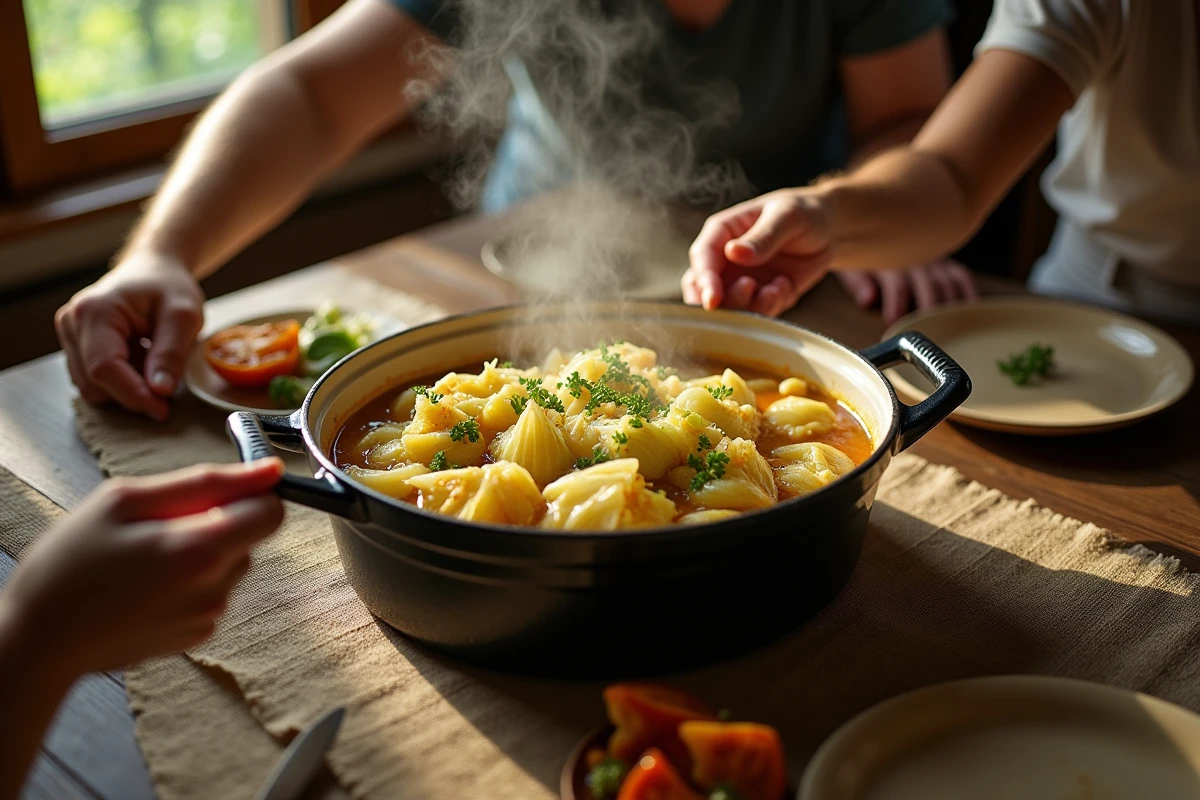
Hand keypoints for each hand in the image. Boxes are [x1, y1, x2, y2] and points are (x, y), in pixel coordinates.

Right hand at [2, 460, 283, 674]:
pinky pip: (213, 589)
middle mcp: (216, 589)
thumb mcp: (124, 500)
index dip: (252, 492)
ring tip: (146, 556)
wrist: (38, 641)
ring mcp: (209, 616)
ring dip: (204, 549)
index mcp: (201, 551)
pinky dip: (192, 579)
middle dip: (220, 519)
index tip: (221, 489)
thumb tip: (268, 471)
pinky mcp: (197, 634)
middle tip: (161, 524)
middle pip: (252, 535)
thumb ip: (204, 482)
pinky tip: (147, 584)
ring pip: (233, 561)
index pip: (273, 512)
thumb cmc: (68, 566)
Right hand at [55, 254, 204, 420]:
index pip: (104, 368)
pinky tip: (141, 361)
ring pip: (92, 388)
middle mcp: (71, 323)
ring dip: (127, 388)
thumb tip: (159, 391)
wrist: (154, 270)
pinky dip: (121, 381)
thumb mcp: (184, 315)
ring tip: (153, 361)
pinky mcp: (75, 347)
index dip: (133, 394)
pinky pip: (95, 381)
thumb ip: (171, 353)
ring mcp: (69, 335)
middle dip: (132, 393)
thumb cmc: (169, 287)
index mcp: (94, 311)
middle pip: (94, 383)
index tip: (163, 409)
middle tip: (168, 382)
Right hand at [683, 189, 831, 316]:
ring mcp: (740, 281)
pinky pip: (756, 313)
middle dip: (721, 301)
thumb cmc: (803, 212)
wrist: (828, 231)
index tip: (712, 299)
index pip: (702, 257)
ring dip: (750, 306)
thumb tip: (733, 252)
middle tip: (749, 291)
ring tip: (778, 287)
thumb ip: (762, 237)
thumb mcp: (787, 217)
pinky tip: (786, 285)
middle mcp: (725, 260)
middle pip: (705, 289)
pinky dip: (770, 307)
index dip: (704, 280)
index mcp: (722, 232)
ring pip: (728, 307)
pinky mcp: (758, 298)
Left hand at [836, 259, 977, 323]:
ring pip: (948, 281)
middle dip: (929, 304)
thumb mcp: (852, 264)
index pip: (896, 280)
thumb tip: (867, 299)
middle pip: (928, 282)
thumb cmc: (865, 253)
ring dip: (950, 303)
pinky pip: (961, 277)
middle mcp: (915, 259)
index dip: (895, 300)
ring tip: (949, 325)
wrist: (879, 223)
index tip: (893, 319)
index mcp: (890, 259)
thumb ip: (858, 282)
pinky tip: (970, 310)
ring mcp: (933, 261)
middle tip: (928, 326)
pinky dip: (968, 294)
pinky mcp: (946, 264)